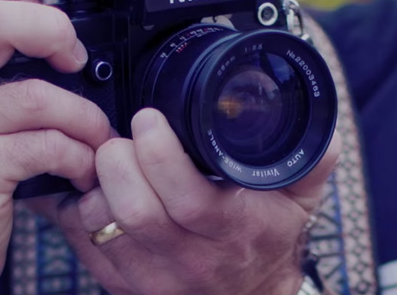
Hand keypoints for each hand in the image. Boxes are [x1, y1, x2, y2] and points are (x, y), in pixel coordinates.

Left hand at [48, 108, 339, 294]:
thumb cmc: (266, 242)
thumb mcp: (297, 201)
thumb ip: (309, 161)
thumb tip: (320, 124)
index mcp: (228, 230)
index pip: (187, 198)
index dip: (160, 153)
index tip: (150, 118)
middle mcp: (185, 259)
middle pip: (133, 209)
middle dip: (117, 160)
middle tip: (123, 135)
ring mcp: (148, 275)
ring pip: (99, 224)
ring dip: (94, 182)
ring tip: (109, 156)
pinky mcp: (120, 281)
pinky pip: (81, 241)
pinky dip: (76, 206)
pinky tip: (91, 183)